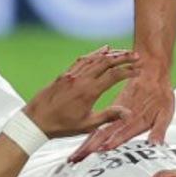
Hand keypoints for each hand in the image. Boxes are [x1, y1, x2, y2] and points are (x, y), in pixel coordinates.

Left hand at [24, 46, 140, 138]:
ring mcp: (72, 74)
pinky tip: (102, 51)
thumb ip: (108, 116)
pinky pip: (83, 59)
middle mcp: (81, 79)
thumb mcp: (87, 125)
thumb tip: (128, 113)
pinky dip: (94, 54)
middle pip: (106, 62)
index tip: (139, 69)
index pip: (113, 75)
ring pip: (95, 59)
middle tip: (136, 55)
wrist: (36, 120)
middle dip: (123, 57)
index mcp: (89, 91)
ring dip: (111, 54)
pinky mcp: (65, 74)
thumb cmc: (62, 125)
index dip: (128, 70)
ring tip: (123, 52)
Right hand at [69, 63, 174, 160]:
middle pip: (102, 135)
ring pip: (97, 132)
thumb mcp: (166, 113)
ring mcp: (114, 115)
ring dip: (85, 144)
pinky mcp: (112, 111)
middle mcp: (121, 119)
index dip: (110, 143)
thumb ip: (159, 129)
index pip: (120, 135)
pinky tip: (83, 145)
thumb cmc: (161, 95)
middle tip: (75, 159)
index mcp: (135, 121)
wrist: (151, 72)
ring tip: (73, 157)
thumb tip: (155, 146)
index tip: (98, 151)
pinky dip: (89, 136)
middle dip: (89, 148)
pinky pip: (99, 126)